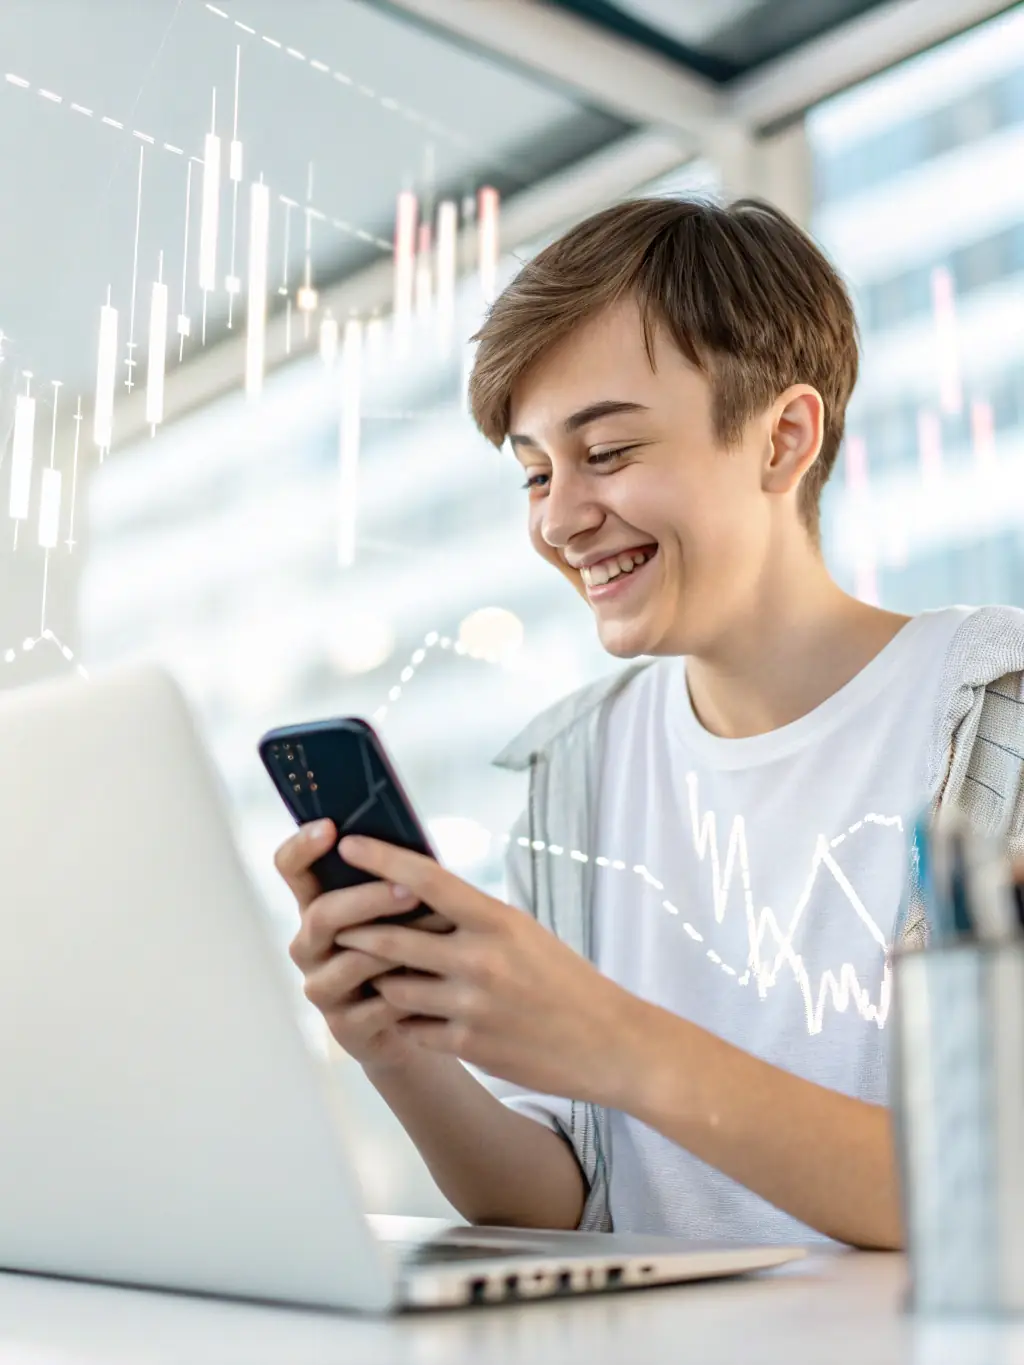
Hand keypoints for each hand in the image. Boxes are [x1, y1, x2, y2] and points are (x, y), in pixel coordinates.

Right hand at [275, 820, 437, 1071]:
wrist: (413, 1023)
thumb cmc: (410, 950)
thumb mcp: (399, 911)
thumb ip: (396, 880)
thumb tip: (417, 846)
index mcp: (316, 906)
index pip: (291, 868)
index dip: (303, 846)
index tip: (330, 828)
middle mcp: (308, 945)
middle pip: (322, 914)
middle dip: (369, 899)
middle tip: (410, 889)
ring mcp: (321, 987)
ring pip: (352, 960)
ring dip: (398, 945)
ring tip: (440, 932)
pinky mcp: (344, 1027)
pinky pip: (377, 1004)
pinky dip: (411, 989)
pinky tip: (438, 981)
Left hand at [330, 834, 652, 1103]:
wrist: (608, 1043)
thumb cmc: (564, 980)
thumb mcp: (525, 933)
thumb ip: (474, 919)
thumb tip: (422, 896)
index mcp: (497, 920)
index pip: (428, 880)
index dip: (382, 860)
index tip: (349, 846)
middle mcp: (480, 959)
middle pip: (392, 938)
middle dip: (357, 932)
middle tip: (336, 924)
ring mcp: (471, 1005)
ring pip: (394, 987)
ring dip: (382, 982)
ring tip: (380, 975)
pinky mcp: (468, 1045)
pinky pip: (413, 1029)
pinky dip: (408, 1021)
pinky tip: (415, 1018)